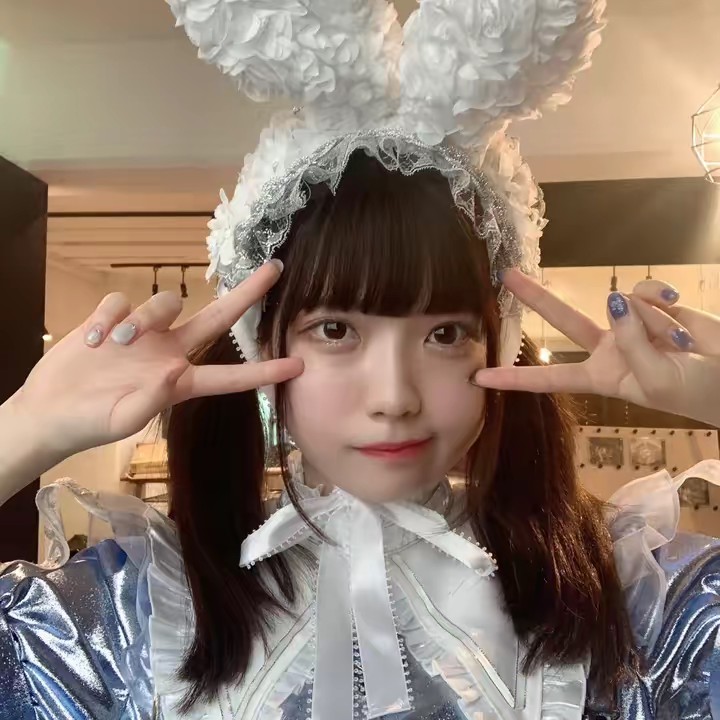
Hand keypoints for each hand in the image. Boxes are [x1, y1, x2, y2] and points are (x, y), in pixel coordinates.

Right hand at [11, 261, 302, 457]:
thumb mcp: (123, 420)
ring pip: (165, 301)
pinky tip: (93, 340)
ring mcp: (145, 333)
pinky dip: (107, 317)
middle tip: (275, 269)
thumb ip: (153, 398)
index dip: (264, 371)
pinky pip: (120, 301)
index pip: (230, 376)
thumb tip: (178, 368)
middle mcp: (170, 352)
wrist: (49, 410)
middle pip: (217, 317)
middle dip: (246, 293)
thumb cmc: (90, 424)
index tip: (298, 365)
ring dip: (143, 317)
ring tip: (113, 344)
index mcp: (180, 382)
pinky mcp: (115, 318)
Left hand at [472, 269, 719, 426]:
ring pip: (621, 305)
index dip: (514, 380)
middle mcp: (609, 348)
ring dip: (653, 322)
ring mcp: (630, 324)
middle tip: (506, 274)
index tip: (478, 378)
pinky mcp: (654, 305)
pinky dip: (664, 301)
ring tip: (679, 345)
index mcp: (601, 376)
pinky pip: (645, 292)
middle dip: (536, 297)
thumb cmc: (696, 391)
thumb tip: (612, 302)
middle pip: (563, 320)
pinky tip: (681, 314)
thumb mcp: (657, 381)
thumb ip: (632, 344)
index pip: (549, 379)